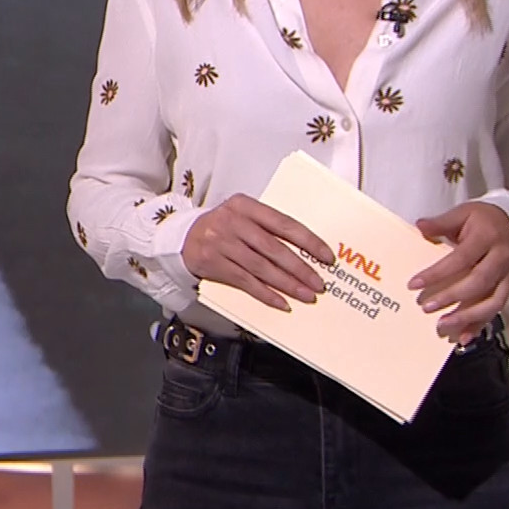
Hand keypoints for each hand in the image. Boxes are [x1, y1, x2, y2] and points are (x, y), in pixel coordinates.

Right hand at [182, 193, 336, 310]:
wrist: (183, 236)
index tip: (326, 257)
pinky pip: (245, 282)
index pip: (284, 223)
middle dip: (300, 269)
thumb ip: (268, 227)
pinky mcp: (212, 262)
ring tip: (306, 295)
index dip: (308, 241)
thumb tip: (307, 252)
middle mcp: (232, 221)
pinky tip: (281, 302)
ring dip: (287, 284)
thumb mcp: (243, 216)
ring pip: (260, 268)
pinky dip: (265, 294)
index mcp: (245, 205)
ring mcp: (220, 242)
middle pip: (273, 248)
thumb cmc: (223, 227)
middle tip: (318, 284)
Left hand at [409, 202, 508, 342]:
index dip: (438, 273)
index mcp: (487, 238)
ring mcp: (507, 276)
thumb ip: (441, 222)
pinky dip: (480, 325)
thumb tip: (420, 226)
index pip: (461, 259)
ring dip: (468, 317)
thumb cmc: (483, 219)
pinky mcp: (508, 287)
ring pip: (492, 301)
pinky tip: (464, 337)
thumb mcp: (462, 213)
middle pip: (478, 283)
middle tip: (426, 307)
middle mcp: (501, 259)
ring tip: (442, 325)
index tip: (414, 284)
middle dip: (452, 298)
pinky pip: (496, 309)